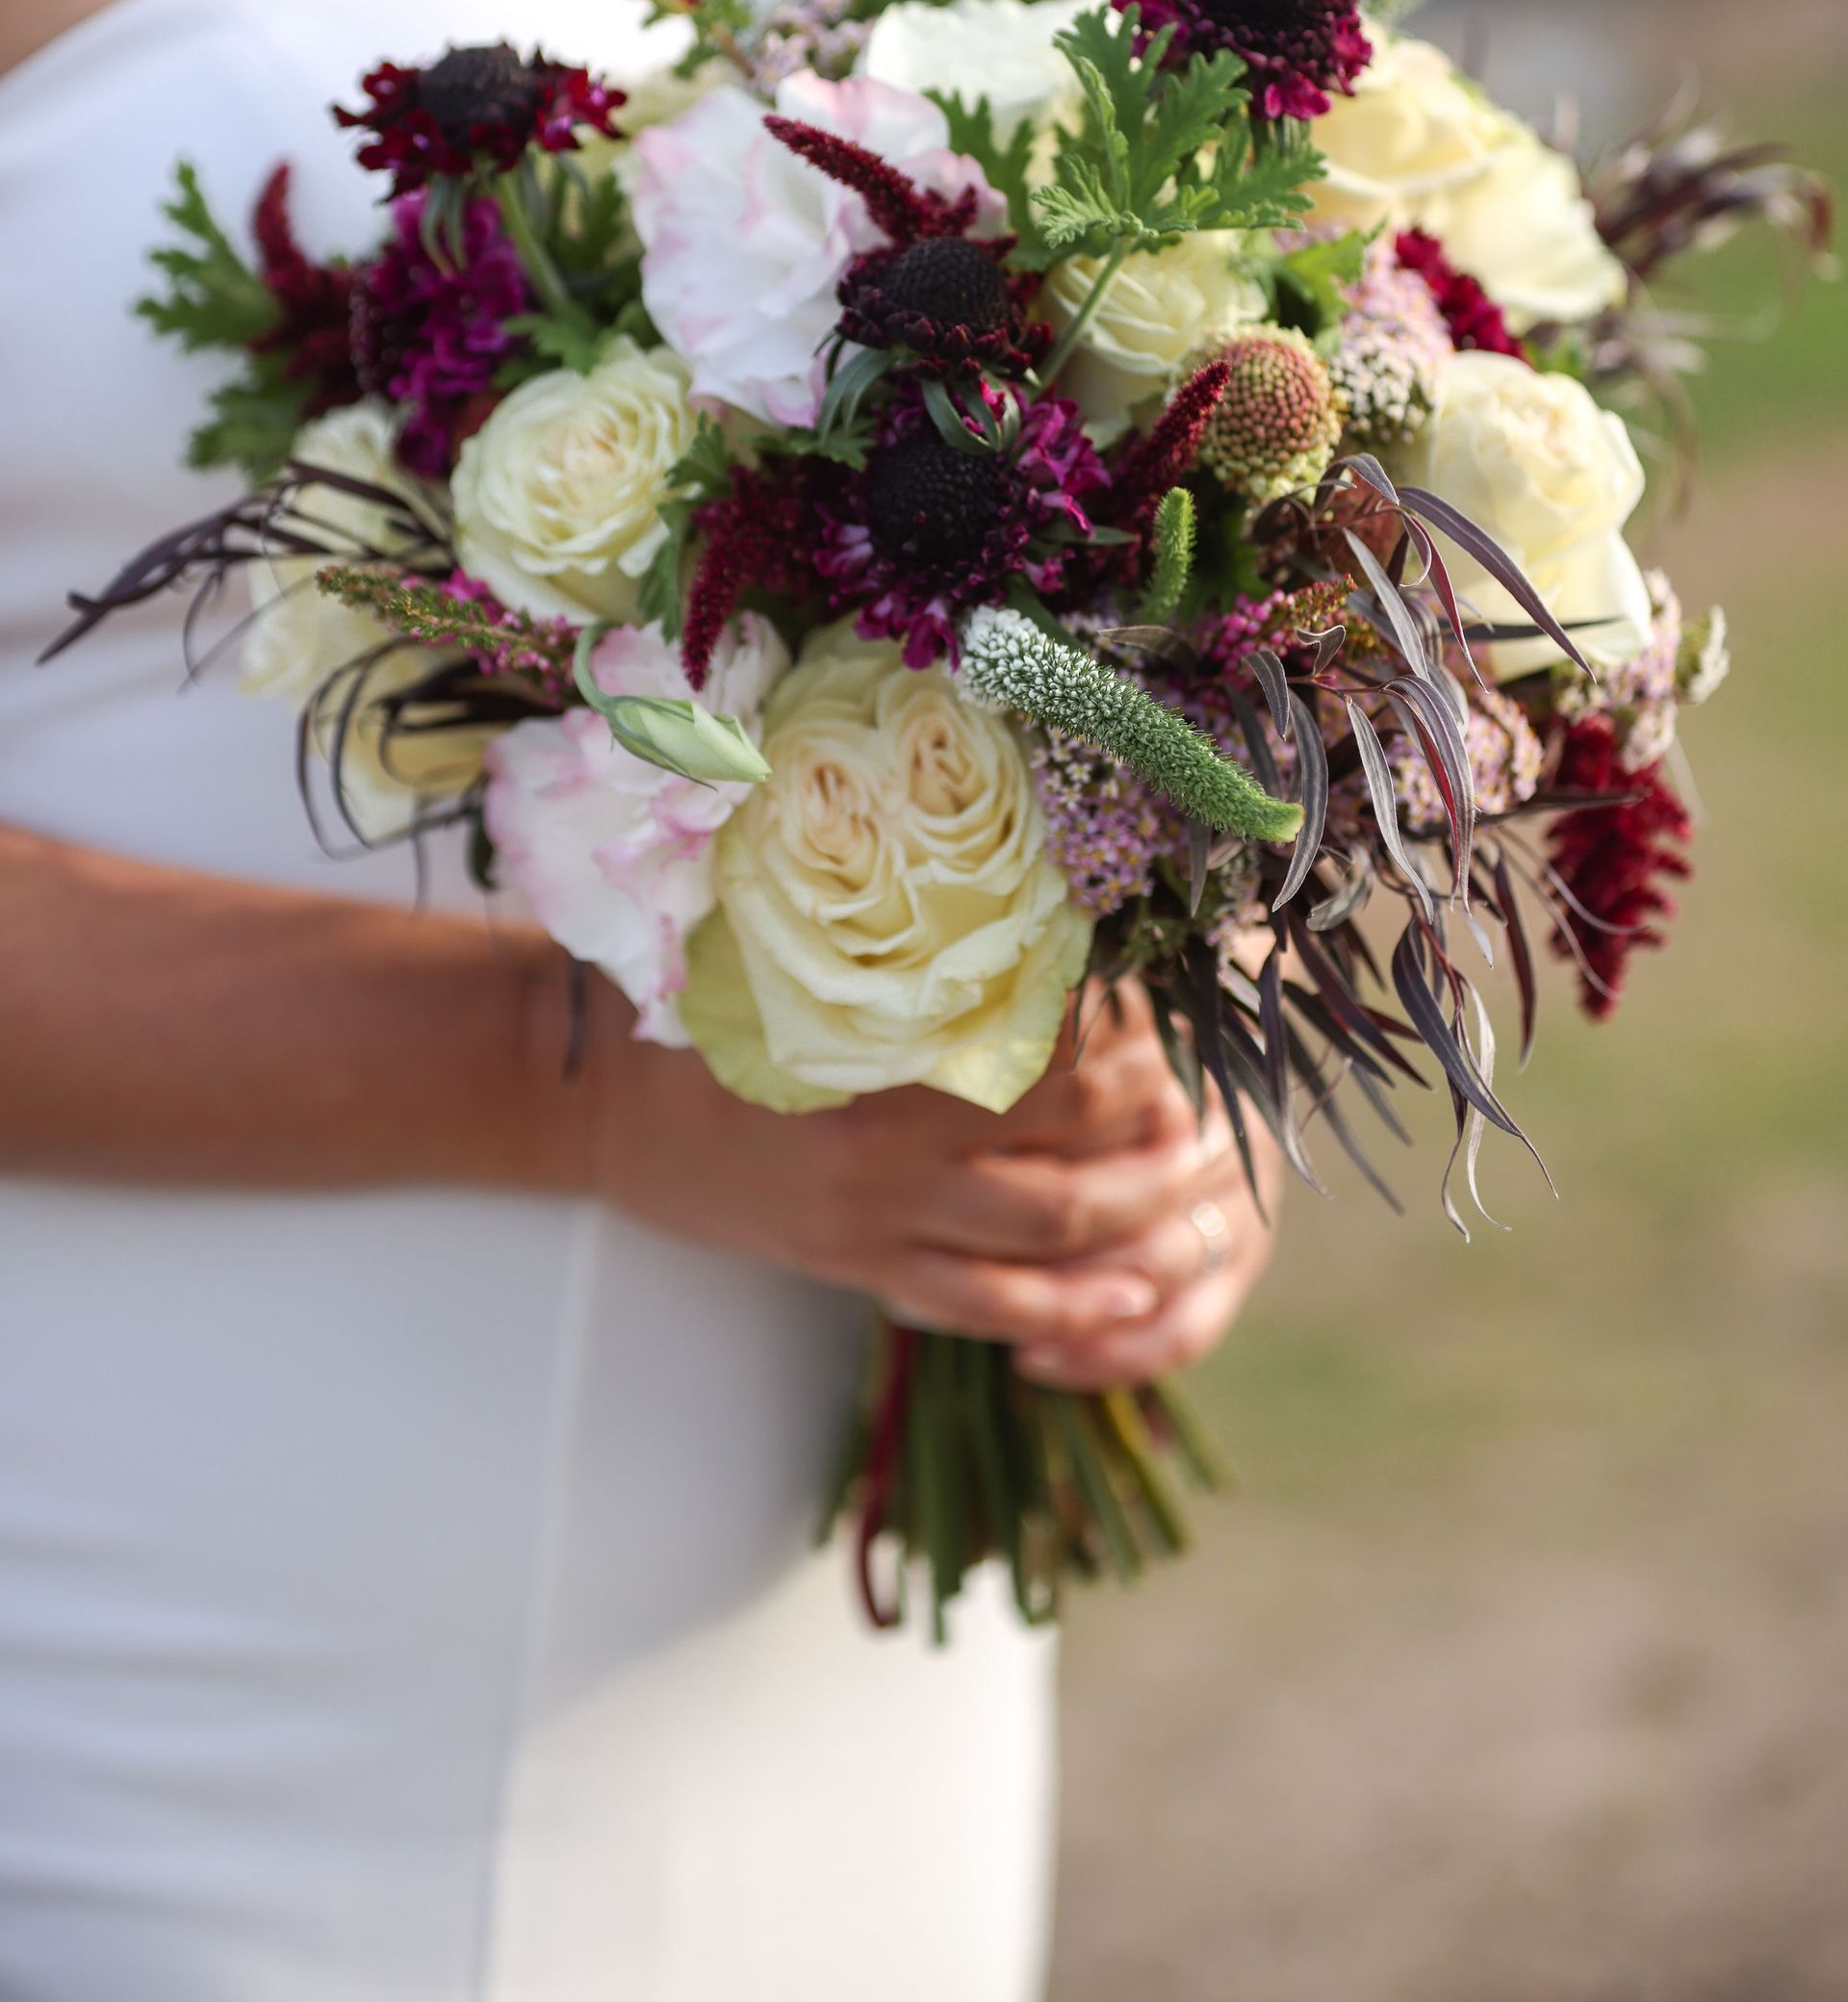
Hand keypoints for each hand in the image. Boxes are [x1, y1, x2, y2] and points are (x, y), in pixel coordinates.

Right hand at [581, 974, 1280, 1381]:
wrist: (580, 1087)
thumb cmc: (684, 989)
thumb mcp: (787, 940)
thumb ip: (894, 933)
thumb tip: (1011, 888)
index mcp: (884, 1044)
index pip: (1044, 1042)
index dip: (1123, 1032)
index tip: (1163, 1008)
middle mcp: (894, 1141)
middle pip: (1069, 1141)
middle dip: (1150, 1125)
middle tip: (1198, 1101)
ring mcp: (875, 1216)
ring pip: (1045, 1234)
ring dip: (1133, 1215)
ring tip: (1190, 1185)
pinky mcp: (852, 1265)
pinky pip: (979, 1307)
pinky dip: (1061, 1310)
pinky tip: (1127, 1301)